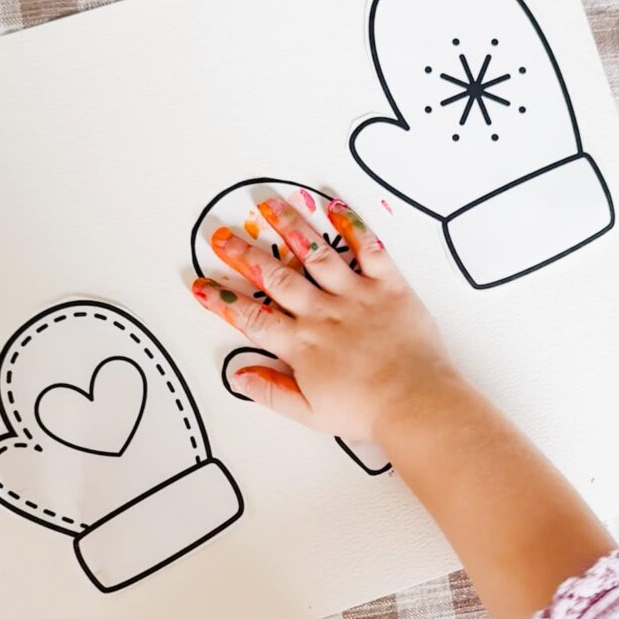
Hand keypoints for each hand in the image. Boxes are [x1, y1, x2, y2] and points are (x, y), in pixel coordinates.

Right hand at [191, 197, 455, 441]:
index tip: (202, 286)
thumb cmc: (368, 411)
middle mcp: (323, 314)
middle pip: (276, 277)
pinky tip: (335, 206)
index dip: (225, 301)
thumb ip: (272, 392)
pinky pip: (368, 249)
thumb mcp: (312, 414)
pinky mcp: (388, 286)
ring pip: (316, 254)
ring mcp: (356, 295)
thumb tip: (238, 376)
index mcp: (302, 345)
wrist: (416, 402)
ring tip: (268, 204)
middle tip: (222, 236)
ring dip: (290, 227)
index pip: (253, 318)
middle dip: (245, 254)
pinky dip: (353, 226)